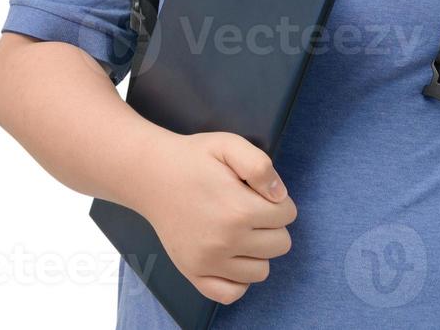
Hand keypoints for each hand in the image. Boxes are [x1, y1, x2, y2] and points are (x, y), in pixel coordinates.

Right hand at [134, 131, 296, 305]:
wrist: (151, 175)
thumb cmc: (193, 158)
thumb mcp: (228, 145)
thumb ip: (260, 166)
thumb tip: (280, 196)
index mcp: (239, 209)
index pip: (288, 215)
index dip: (277, 201)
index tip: (258, 193)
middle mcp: (226, 241)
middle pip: (280, 245)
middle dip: (271, 225)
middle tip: (248, 209)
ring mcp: (209, 262)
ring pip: (261, 271)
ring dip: (257, 252)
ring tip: (239, 231)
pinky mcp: (194, 273)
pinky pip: (231, 294)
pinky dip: (237, 279)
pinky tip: (231, 256)